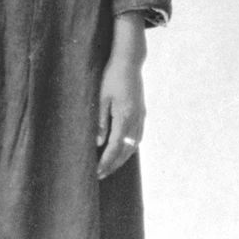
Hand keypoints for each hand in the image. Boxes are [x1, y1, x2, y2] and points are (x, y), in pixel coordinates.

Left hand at [96, 13, 146, 179]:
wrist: (129, 63)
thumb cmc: (111, 77)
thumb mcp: (101, 98)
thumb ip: (100, 121)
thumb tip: (99, 143)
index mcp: (124, 116)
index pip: (115, 146)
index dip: (106, 161)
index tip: (97, 171)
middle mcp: (135, 119)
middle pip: (125, 150)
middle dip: (113, 165)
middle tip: (100, 175)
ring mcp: (141, 117)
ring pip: (133, 145)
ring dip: (121, 159)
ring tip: (109, 167)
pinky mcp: (141, 114)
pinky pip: (137, 137)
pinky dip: (129, 149)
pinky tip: (121, 152)